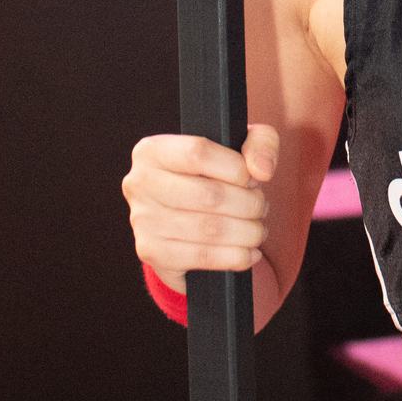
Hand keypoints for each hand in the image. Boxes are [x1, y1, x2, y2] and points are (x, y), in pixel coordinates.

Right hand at [122, 124, 278, 291]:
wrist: (185, 215)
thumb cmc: (214, 175)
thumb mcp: (240, 145)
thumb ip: (261, 143)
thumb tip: (261, 170)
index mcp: (153, 150)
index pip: (199, 152)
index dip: (237, 169)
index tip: (252, 180)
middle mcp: (140, 182)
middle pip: (210, 196)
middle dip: (250, 205)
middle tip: (260, 208)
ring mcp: (142, 220)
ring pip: (211, 229)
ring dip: (248, 233)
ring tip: (256, 229)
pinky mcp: (152, 252)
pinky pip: (204, 257)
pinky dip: (237, 257)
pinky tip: (248, 252)